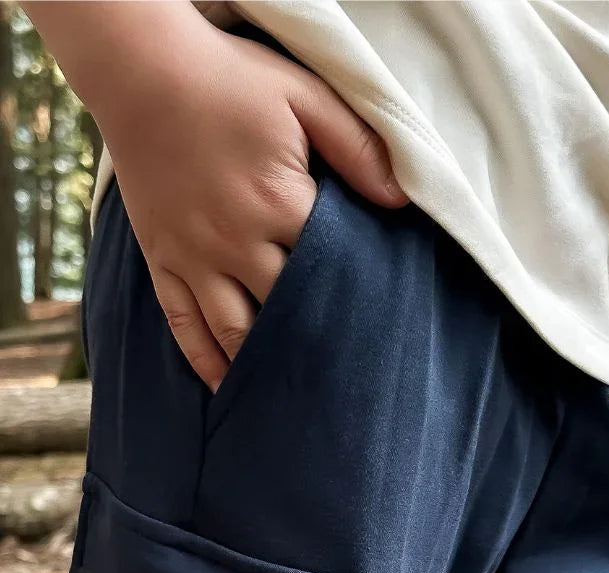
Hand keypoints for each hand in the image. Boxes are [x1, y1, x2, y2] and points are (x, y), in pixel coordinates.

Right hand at [97, 16, 406, 391]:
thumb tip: (400, 200)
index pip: (329, 270)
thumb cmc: (228, 79)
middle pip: (285, 310)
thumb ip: (356, 147)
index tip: (380, 330)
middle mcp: (236, 243)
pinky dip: (204, 361)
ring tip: (290, 400)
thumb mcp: (304, 96)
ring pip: (234, 331)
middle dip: (315, 344)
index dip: (355, 301)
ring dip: (262, 367)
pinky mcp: (163, 261)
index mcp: (279, 204)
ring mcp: (195, 257)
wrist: (140, 69)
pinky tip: (225, 388)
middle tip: (346, 382)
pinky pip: (183, 325)